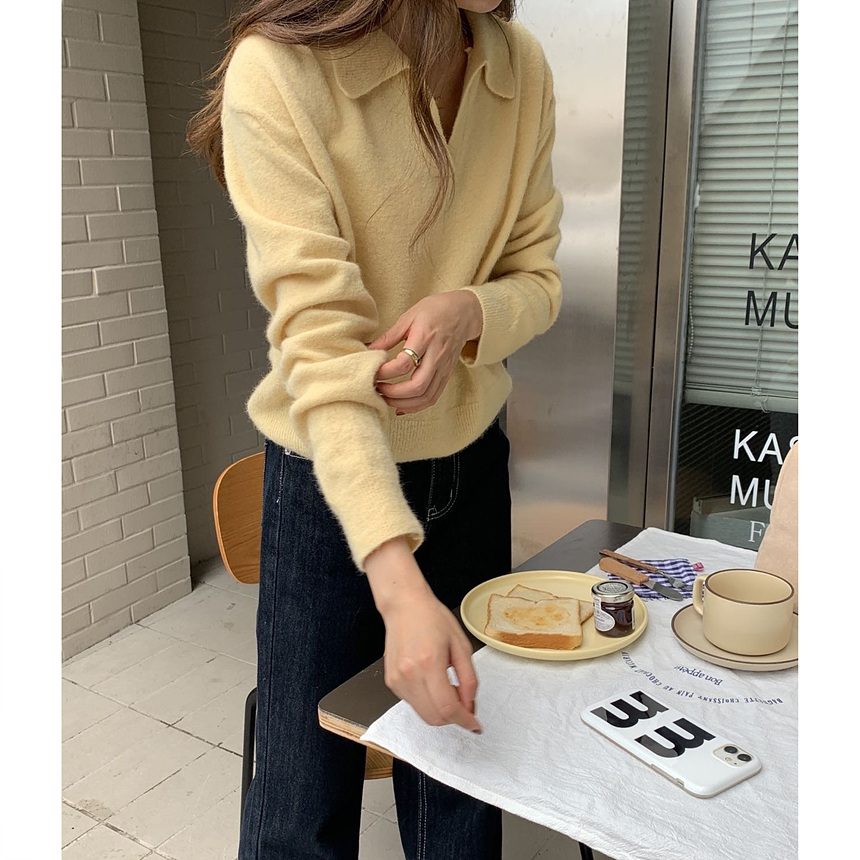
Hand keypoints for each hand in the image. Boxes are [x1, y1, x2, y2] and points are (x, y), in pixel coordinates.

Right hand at [364, 537, 481, 731]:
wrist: (404, 606)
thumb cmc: (432, 618)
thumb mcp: (461, 645)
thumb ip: (469, 679)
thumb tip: (470, 705)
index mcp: (429, 662)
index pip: (447, 707)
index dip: (464, 720)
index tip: (474, 723)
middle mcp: (409, 674)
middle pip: (434, 717)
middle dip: (453, 717)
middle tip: (464, 700)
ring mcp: (396, 680)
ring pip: (423, 714)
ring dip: (441, 710)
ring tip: (448, 686)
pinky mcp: (391, 682)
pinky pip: (413, 703)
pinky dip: (428, 701)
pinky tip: (432, 681)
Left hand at [366, 290, 481, 414]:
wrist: (464, 313)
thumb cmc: (435, 311)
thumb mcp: (409, 317)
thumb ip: (388, 336)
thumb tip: (367, 349)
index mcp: (426, 337)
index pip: (405, 363)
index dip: (386, 372)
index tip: (373, 372)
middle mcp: (437, 356)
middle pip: (417, 386)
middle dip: (393, 393)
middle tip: (377, 389)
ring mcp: (444, 369)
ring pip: (426, 396)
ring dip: (403, 403)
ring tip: (385, 398)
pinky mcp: (446, 376)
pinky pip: (432, 397)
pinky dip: (416, 406)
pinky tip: (401, 406)